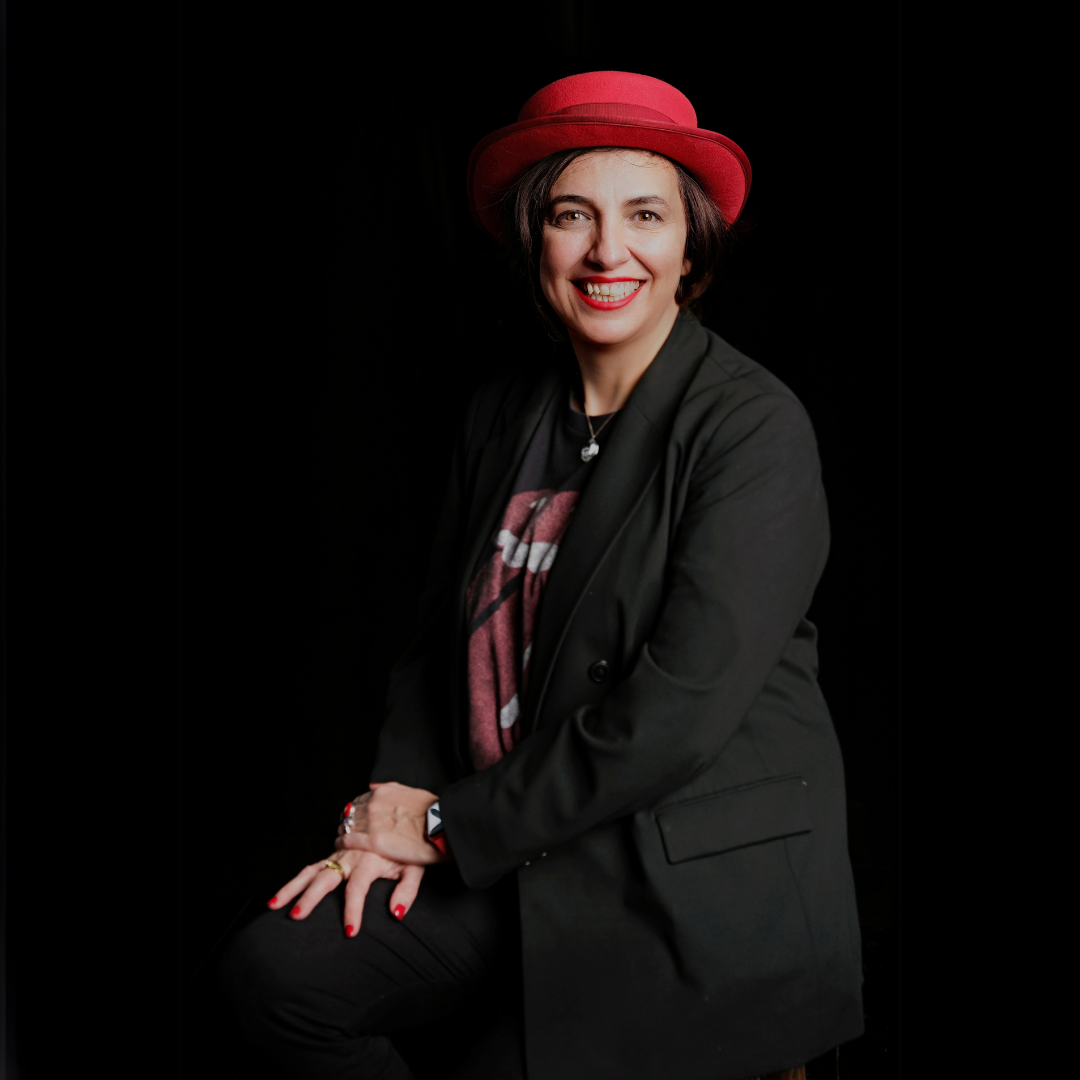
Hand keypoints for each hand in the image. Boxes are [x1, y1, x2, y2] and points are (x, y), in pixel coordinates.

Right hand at [267, 848, 424, 936]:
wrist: (408, 816)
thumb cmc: (413, 846)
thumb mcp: (417, 867)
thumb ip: (407, 891)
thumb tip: (395, 914)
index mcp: (370, 859)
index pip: (357, 888)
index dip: (353, 910)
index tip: (350, 932)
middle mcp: (351, 854)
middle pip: (326, 878)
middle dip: (309, 897)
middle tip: (296, 915)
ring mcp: (340, 852)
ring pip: (311, 870)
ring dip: (292, 887)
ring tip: (273, 905)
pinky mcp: (335, 851)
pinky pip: (312, 865)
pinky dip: (296, 878)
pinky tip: (281, 893)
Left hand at [335, 781, 447, 864]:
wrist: (442, 826)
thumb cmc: (432, 811)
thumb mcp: (410, 791)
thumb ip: (391, 789)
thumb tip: (375, 786)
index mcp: (383, 792)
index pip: (359, 800)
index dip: (354, 811)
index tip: (353, 818)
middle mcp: (374, 804)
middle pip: (350, 812)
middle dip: (346, 821)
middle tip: (344, 829)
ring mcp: (372, 822)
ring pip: (346, 825)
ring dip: (342, 831)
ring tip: (340, 838)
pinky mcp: (373, 841)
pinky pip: (348, 840)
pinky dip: (342, 842)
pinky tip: (340, 845)